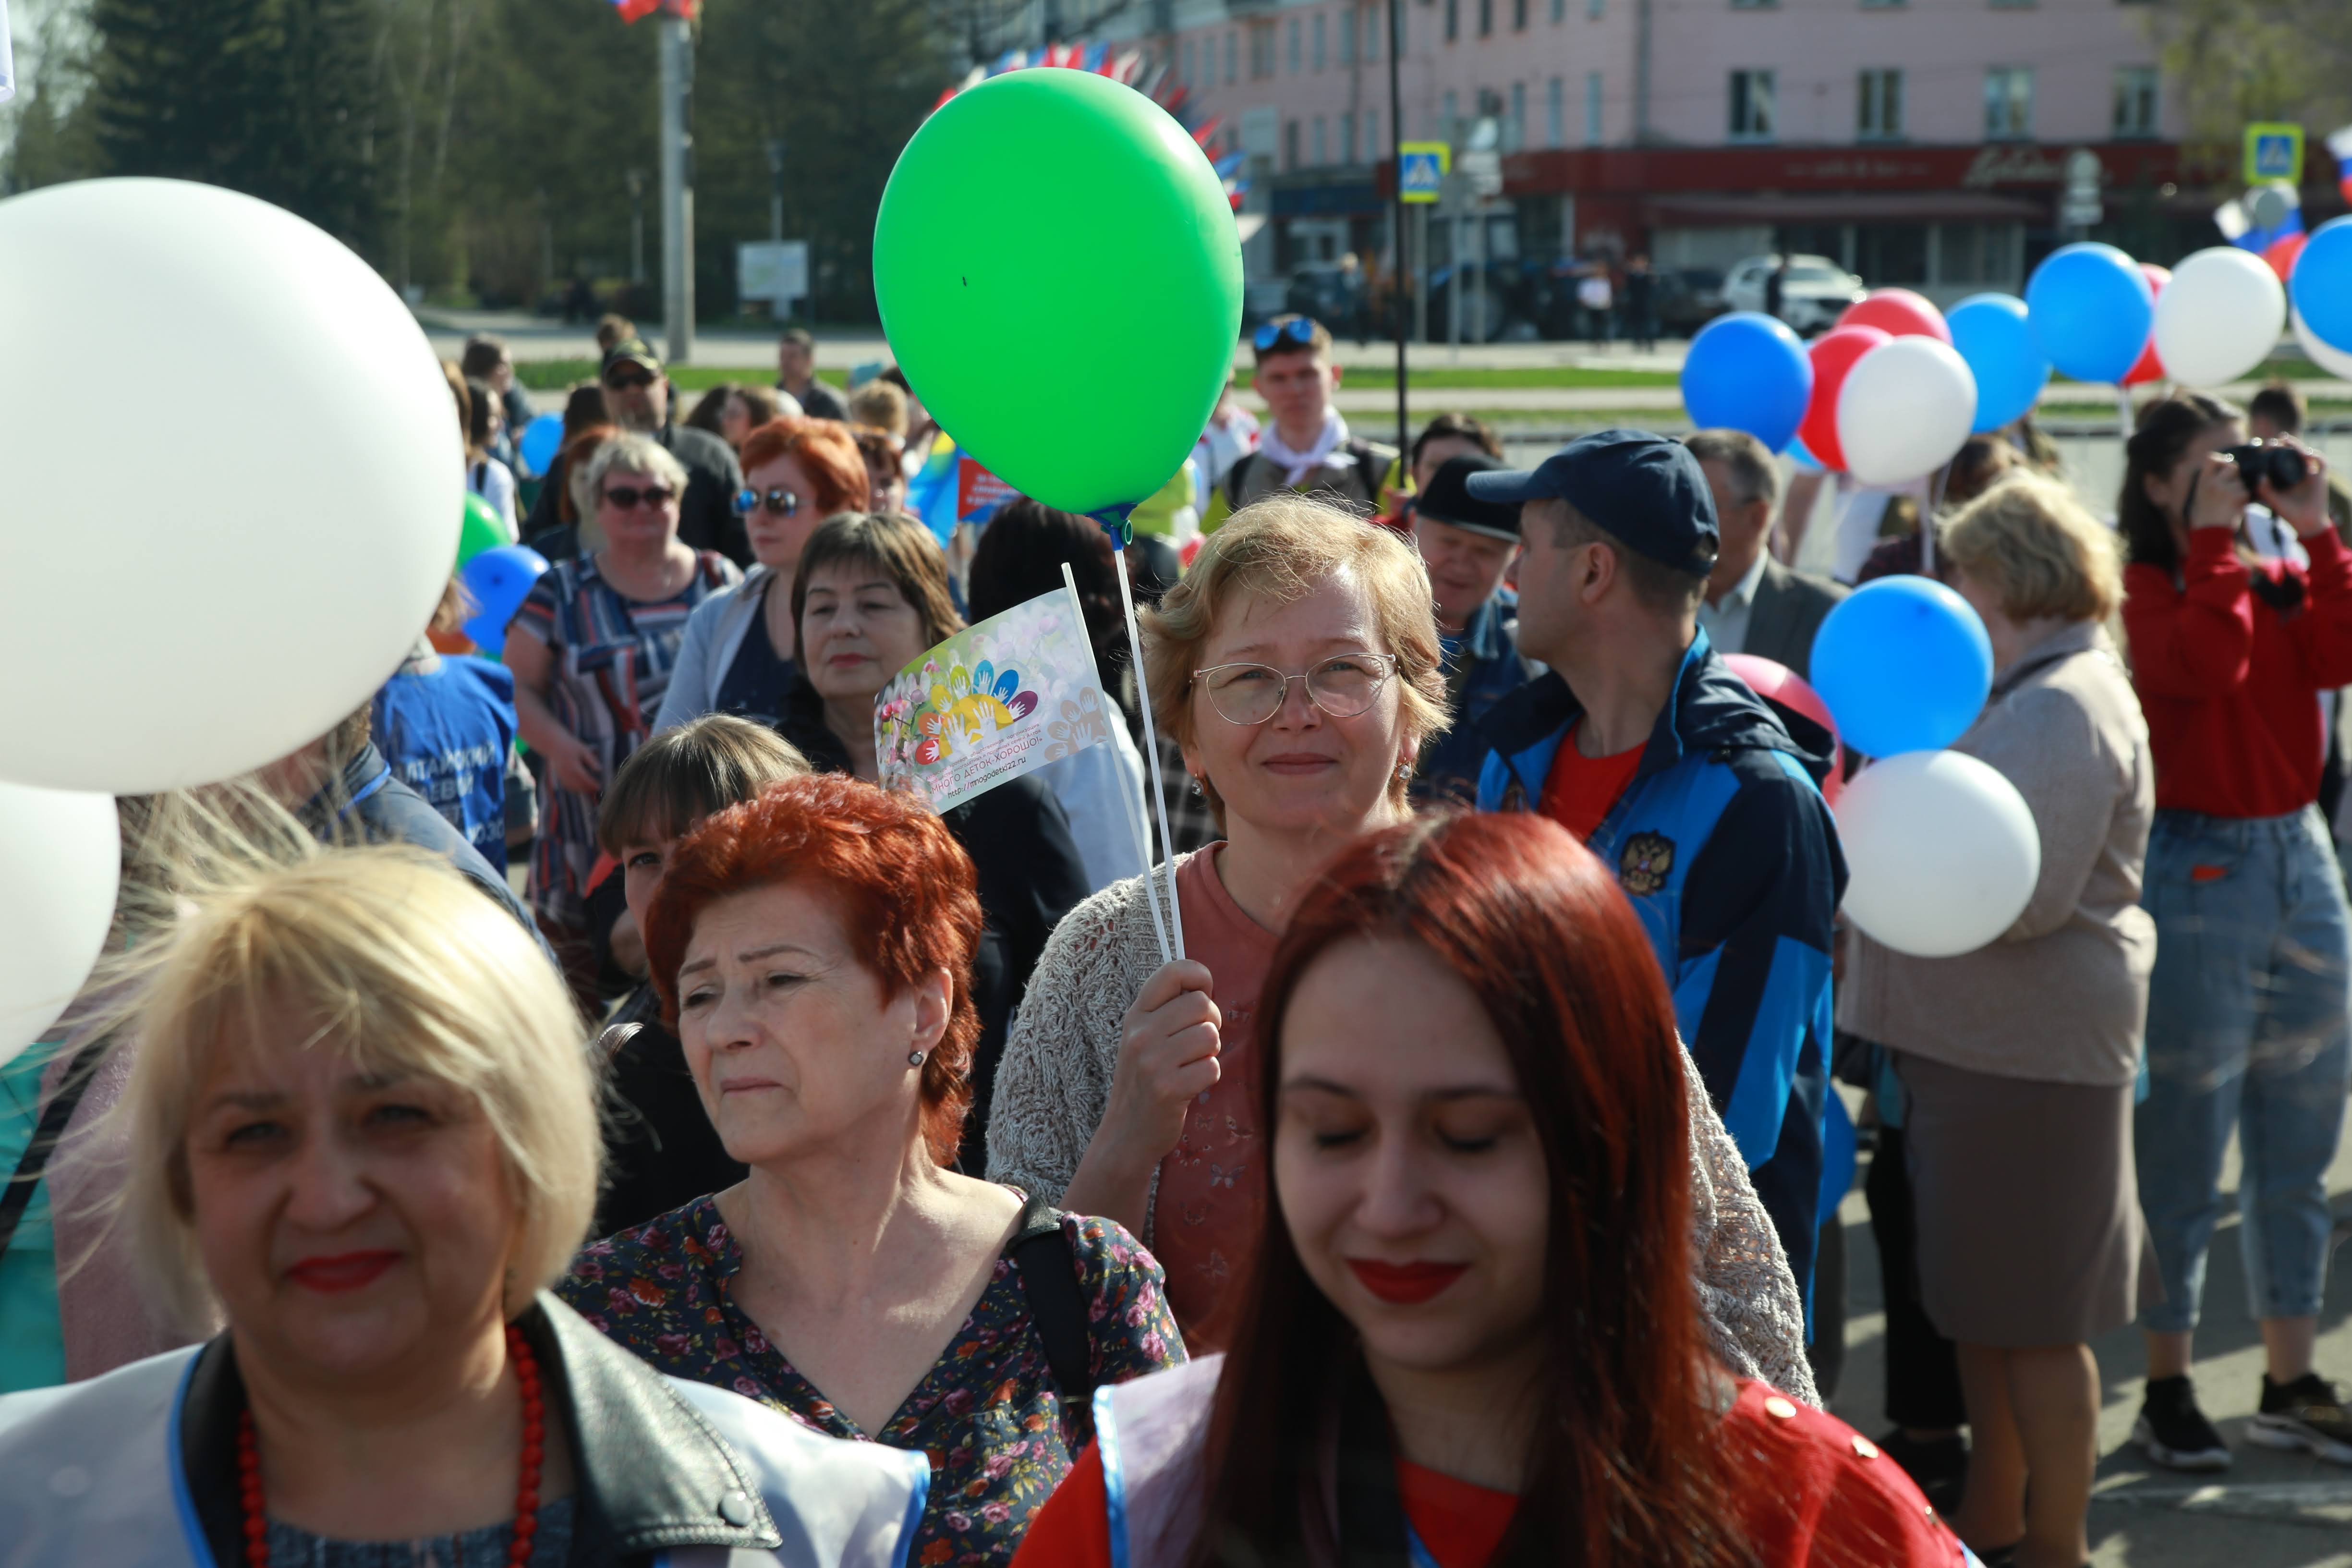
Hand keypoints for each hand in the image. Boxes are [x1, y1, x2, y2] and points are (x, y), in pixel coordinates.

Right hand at [549, 734, 602, 792]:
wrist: (553, 744)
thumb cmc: (570, 745)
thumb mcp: (583, 749)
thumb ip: (591, 760)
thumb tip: (599, 769)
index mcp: (573, 765)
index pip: (584, 778)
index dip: (592, 784)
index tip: (599, 787)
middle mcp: (566, 771)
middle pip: (579, 785)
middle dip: (588, 789)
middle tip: (597, 791)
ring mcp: (561, 775)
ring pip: (573, 787)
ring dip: (582, 790)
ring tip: (591, 791)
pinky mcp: (559, 775)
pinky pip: (567, 785)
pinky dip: (574, 789)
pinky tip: (581, 789)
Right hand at [1097, 960, 1221, 1161]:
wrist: (1126, 1132)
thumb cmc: (1146, 1079)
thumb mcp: (1144, 1037)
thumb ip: (1167, 1010)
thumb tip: (1205, 986)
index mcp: (1136, 1015)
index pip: (1172, 971)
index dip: (1199, 975)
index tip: (1205, 992)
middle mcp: (1141, 1034)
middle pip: (1202, 1004)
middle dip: (1212, 1021)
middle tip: (1200, 1040)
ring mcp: (1152, 1062)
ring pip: (1210, 1036)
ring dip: (1211, 1052)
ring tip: (1192, 1064)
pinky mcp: (1168, 1089)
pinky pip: (1212, 1068)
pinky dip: (1208, 1077)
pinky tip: (1190, 1085)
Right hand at [2187, 452, 2246, 532]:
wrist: (2210, 533)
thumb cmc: (2205, 515)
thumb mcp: (2201, 495)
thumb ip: (2211, 480)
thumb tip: (2224, 466)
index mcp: (2203, 481)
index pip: (2212, 458)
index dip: (2220, 460)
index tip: (2223, 466)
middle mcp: (2214, 482)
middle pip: (2232, 467)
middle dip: (2234, 476)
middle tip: (2229, 488)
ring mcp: (2227, 489)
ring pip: (2241, 482)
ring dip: (2239, 490)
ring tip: (2229, 503)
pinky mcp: (2239, 496)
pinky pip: (2246, 492)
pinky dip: (2243, 500)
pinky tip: (2234, 508)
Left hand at [2258, 439, 2335, 540]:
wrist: (2305, 523)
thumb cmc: (2289, 512)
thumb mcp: (2272, 499)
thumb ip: (2264, 489)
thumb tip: (2260, 476)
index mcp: (2286, 476)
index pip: (2281, 458)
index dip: (2274, 450)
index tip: (2264, 446)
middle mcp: (2299, 472)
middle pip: (2293, 452)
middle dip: (2285, 444)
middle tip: (2274, 441)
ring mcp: (2310, 473)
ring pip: (2306, 453)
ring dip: (2297, 446)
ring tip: (2286, 441)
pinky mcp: (2321, 477)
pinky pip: (2321, 462)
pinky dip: (2315, 455)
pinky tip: (2305, 453)